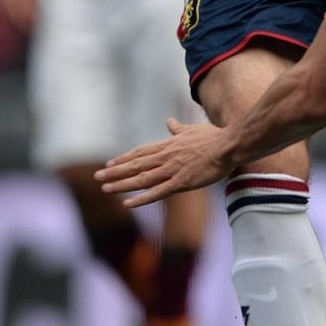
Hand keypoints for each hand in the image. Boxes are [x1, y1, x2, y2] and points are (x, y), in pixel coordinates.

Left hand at [96, 121, 235, 206]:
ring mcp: (172, 170)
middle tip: (97, 177)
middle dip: (115, 172)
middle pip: (135, 165)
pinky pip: (157, 193)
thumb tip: (169, 121)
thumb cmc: (214, 137)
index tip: (109, 164)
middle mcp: (165, 157)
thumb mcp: (192, 129)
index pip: (140, 153)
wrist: (228, 145)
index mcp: (168, 145)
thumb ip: (178, 128)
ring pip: (141, 179)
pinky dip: (141, 199)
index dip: (123, 159)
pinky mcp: (181, 183)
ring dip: (121, 184)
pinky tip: (127, 204)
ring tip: (105, 189)